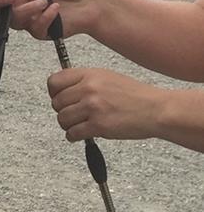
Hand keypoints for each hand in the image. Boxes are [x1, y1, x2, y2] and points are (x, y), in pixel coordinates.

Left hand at [47, 67, 168, 141]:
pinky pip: (72, 134)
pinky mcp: (98, 125)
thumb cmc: (134, 95)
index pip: (54, 81)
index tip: (61, 99)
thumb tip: (60, 89)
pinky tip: (83, 134)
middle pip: (56, 103)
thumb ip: (84, 81)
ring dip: (68, 125)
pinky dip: (74, 136)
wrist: (157, 109)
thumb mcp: (107, 77)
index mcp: (90, 74)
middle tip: (75, 115)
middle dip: (63, 111)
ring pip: (62, 119)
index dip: (54, 93)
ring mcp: (93, 107)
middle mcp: (89, 88)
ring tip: (81, 124)